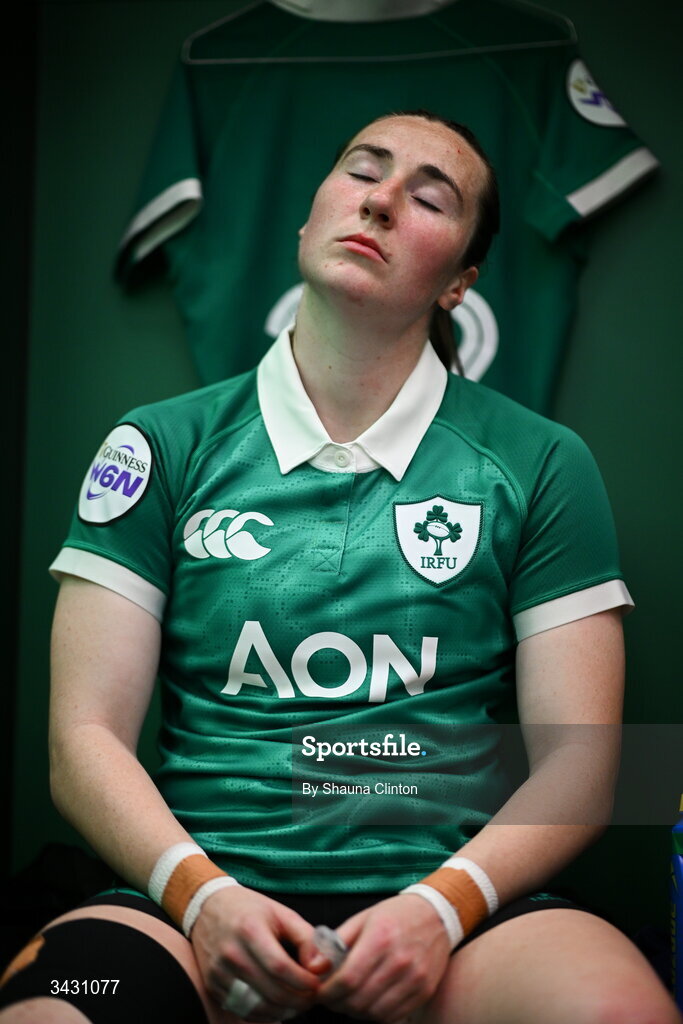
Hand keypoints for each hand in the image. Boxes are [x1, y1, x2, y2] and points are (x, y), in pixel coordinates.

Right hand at [191, 885, 321, 1021]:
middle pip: (270, 991)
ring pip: (257, 1006)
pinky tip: (278, 1007)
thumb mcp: (282, 913)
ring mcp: (219, 972)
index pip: (280, 967)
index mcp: (250, 930)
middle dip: (298, 1001)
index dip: (303, 981)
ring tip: (298, 1004)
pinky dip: (264, 1014)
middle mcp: (231, 953)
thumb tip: (323, 966)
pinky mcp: (213, 985)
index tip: (317, 984)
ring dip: (283, 1011)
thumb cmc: (250, 909)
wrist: (209, 908)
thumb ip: (306, 938)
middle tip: (312, 998)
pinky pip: (242, 1010)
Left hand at [301, 894, 450, 1022]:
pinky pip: (393, 1015)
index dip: (328, 992)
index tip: (319, 992)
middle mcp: (399, 961)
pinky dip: (376, 1014)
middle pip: (359, 1000)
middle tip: (331, 997)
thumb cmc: (396, 914)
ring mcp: (414, 978)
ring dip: (355, 1011)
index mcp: (380, 938)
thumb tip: (313, 965)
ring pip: (374, 1012)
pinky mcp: (424, 991)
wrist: (436, 915)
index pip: (347, 979)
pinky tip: (370, 1001)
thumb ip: (336, 942)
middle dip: (338, 1003)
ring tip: (349, 999)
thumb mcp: (363, 918)